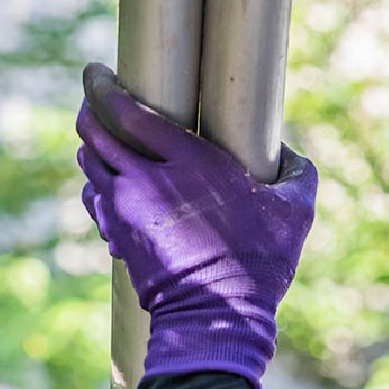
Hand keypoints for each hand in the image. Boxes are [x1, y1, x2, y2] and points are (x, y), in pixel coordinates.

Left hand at [75, 62, 317, 388]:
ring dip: (95, 150)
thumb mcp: (296, 214)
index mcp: (190, 162)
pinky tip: (114, 190)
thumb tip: (293, 155)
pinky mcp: (118, 236)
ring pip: (90, 164)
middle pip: (94, 132)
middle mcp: (148, 180)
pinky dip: (99, 188)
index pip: (126, 111)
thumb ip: (298, 174)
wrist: (219, 315)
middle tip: (97, 105)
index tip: (98, 73)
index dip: (104, 87)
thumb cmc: (261, 262)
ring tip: (107, 145)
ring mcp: (127, 209)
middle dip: (91, 113)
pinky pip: (95, 200)